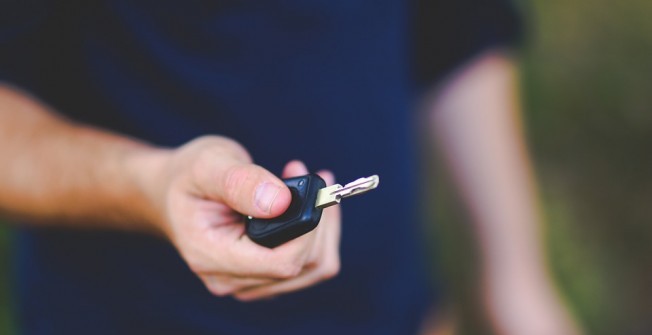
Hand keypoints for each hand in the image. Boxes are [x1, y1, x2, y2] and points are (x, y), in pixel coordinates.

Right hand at [145, 136, 340, 299]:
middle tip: (310, 174)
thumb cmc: (187, 176)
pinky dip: (316, 231)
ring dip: (322, 225)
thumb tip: (281, 202)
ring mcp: (248, 280)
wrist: (172, 192)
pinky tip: (303, 201)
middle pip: (303, 266)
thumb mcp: (208, 164)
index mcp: (211, 256)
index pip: (280, 263)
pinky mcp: (264, 274)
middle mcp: (230, 278)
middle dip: (318, 220)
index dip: (307, 230)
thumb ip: (241, 181)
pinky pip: (308, 262)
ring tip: (307, 184)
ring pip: (313, 267)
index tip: (309, 188)